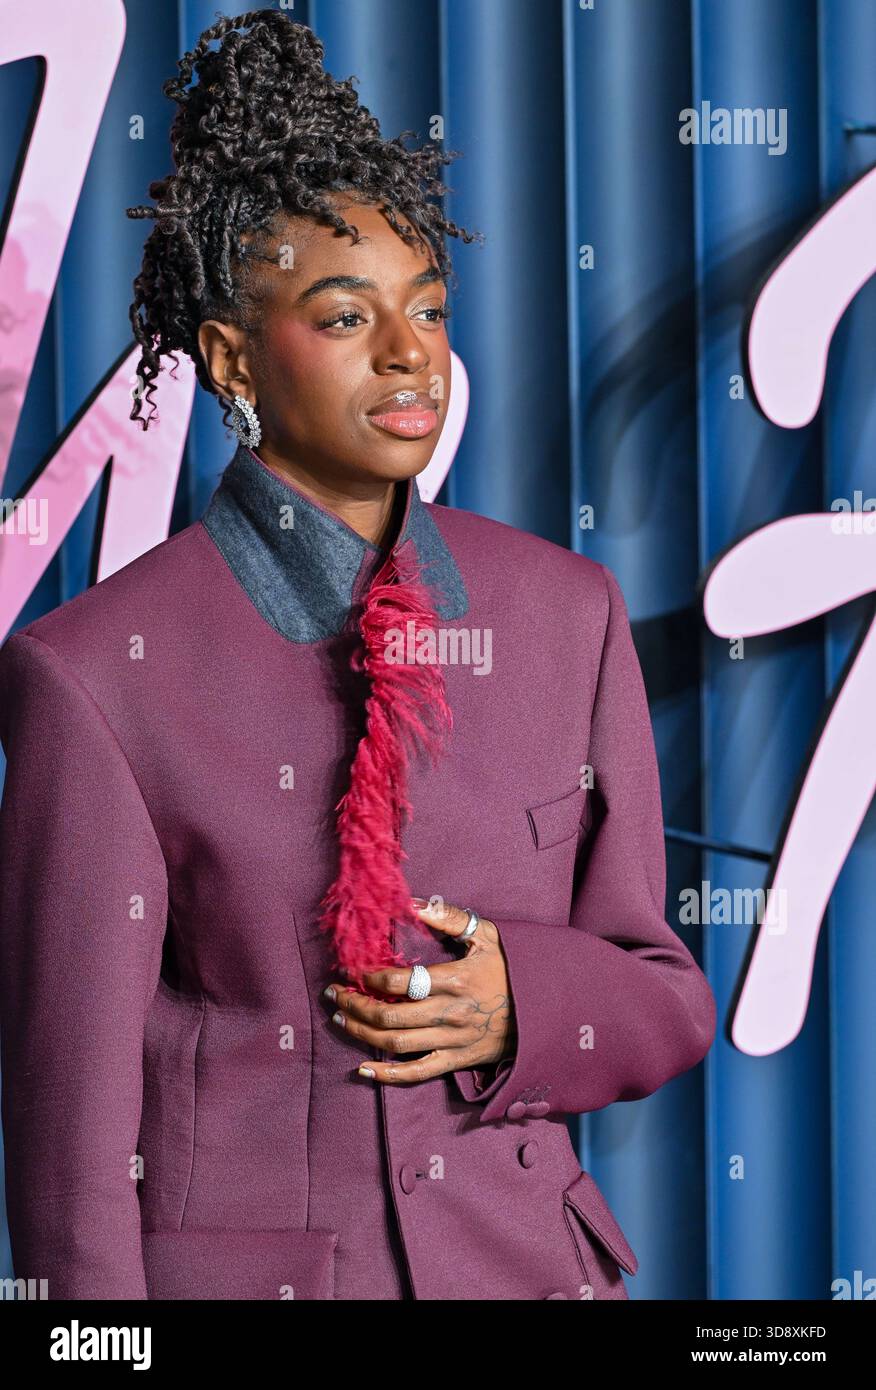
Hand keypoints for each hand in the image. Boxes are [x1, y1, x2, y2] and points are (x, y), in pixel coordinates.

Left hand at [323, 896, 516, 1084]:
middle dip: (355, 1005)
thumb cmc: (516, 968)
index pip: (401, 983)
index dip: (370, 978)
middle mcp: (451, 1014)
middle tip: (334, 994)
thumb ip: (450, 919)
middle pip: (389, 1016)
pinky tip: (363, 1069)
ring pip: (396, 1044)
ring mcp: (453, 1041)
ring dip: (361, 1033)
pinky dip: (387, 1075)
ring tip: (341, 1018)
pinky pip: (417, 1072)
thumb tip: (413, 904)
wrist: (549, 1010)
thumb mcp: (489, 936)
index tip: (354, 971)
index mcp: (456, 980)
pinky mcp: (458, 1061)